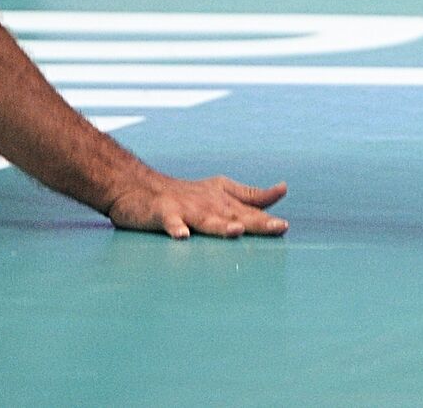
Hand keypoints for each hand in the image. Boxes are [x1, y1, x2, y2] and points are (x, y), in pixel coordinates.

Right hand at [106, 174, 288, 238]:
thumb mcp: (220, 191)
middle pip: (236, 215)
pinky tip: (181, 236)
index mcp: (224, 199)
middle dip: (258, 222)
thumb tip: (282, 190)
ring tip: (236, 231)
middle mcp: (209, 202)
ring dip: (221, 225)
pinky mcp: (162, 213)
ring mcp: (186, 208)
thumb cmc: (184, 195)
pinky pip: (169, 222)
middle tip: (279, 227)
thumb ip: (250, 195)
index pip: (251, 209)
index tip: (285, 226)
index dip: (268, 217)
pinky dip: (175, 227)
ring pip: (206, 219)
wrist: (138, 186)